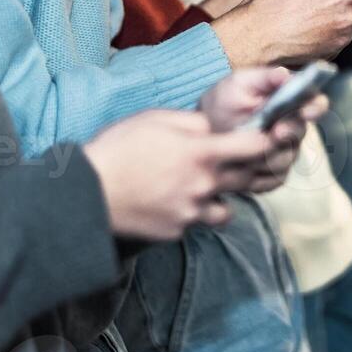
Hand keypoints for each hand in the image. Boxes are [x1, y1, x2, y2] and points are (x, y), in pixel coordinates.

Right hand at [81, 110, 279, 241]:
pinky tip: (167, 203)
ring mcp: (191, 213)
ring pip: (224, 209)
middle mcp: (204, 185)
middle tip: (227, 163)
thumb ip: (193, 122)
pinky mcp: (177, 232)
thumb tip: (213, 129)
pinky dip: (188, 214)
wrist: (87, 194)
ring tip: (196, 189)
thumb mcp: (156, 119)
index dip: (264, 141)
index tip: (264, 139)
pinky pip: (194, 223)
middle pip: (245, 179)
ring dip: (218, 199)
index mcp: (202, 153)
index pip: (255, 148)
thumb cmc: (119, 148)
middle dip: (243, 170)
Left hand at [197, 67, 329, 192]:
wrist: (203, 129)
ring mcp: (285, 151)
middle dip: (288, 133)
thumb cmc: (225, 100)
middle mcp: (293, 127)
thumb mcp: (240, 83)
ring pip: (287, 158)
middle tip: (274, 132)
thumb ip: (264, 78)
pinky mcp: (274, 174)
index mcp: (291, 101)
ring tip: (242, 147)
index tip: (307, 111)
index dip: (315, 107)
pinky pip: (275, 178)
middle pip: (301, 133)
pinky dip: (258, 174)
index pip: (315, 104)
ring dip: (266, 154)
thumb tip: (284, 74)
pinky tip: (240, 164)